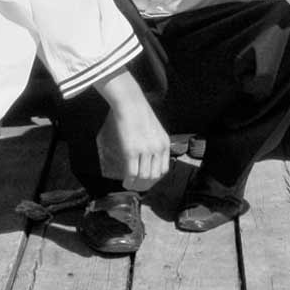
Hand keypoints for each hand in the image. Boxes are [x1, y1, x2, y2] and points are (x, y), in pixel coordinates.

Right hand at [93, 72, 170, 190]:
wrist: (130, 103)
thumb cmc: (139, 113)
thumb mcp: (154, 128)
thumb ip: (154, 142)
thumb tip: (148, 156)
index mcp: (164, 144)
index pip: (164, 169)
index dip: (155, 178)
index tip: (147, 180)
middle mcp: (157, 149)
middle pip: (155, 175)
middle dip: (146, 184)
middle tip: (137, 186)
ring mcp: (145, 150)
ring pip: (144, 176)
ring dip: (137, 184)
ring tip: (130, 184)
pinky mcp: (131, 151)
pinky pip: (132, 172)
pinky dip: (129, 181)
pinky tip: (125, 182)